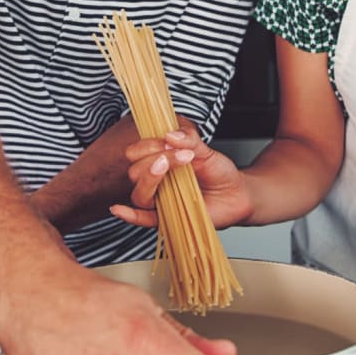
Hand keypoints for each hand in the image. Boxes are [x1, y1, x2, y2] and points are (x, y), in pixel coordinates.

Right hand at [113, 127, 253, 228]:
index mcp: (160, 162)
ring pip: (139, 193)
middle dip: (153, 159)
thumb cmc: (219, 173)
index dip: (148, 145)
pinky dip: (129, 215)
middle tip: (179, 154)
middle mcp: (156, 182)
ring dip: (150, 178)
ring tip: (169, 165)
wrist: (237, 194)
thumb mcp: (206, 151)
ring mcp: (160, 201)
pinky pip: (143, 219)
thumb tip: (170, 134)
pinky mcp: (167, 219)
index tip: (169, 140)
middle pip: (135, 172)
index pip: (137, 153)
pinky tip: (118, 209)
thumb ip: (190, 140)